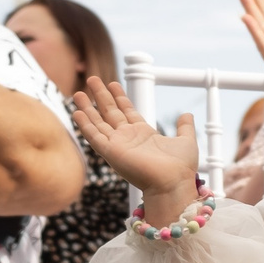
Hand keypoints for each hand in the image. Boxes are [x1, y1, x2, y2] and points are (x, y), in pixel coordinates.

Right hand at [69, 77, 198, 218]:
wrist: (174, 183)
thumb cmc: (181, 168)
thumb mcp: (186, 140)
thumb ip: (184, 127)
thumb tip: (187, 114)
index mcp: (143, 134)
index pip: (127, 111)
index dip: (119, 96)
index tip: (113, 83)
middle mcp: (128, 139)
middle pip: (110, 113)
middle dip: (101, 96)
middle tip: (92, 79)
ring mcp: (118, 145)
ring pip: (98, 123)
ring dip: (88, 108)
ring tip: (78, 93)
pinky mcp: (110, 153)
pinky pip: (94, 136)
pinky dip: (85, 125)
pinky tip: (77, 113)